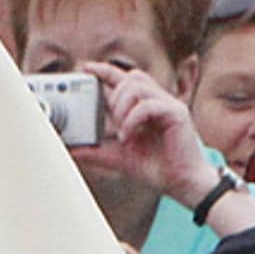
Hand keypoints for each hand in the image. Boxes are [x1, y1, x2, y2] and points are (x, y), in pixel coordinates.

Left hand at [78, 61, 216, 202]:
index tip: (86, 69)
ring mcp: (169, 105)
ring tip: (121, 131)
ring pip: (138, 85)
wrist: (182, 184)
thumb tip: (72, 150)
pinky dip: (132, 119)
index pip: (125, 79)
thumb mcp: (119, 157)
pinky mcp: (177, 113)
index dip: (106, 70)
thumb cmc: (157, 168)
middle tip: (112, 122)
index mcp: (145, 107)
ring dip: (122, 107)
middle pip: (131, 78)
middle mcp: (158, 101)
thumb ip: (96, 151)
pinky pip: (148, 104)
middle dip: (113, 96)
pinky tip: (129, 137)